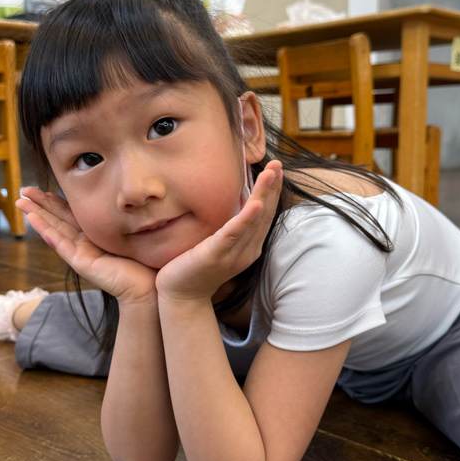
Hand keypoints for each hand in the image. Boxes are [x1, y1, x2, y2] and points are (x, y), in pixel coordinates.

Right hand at [16, 188, 157, 305]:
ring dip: (36, 215)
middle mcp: (85, 243)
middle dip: (40, 204)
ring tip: (20, 202)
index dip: (56, 201)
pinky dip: (44, 229)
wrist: (150, 287)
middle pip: (57, 219)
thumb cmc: (145, 262)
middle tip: (23, 190)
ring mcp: (80, 253)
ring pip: (53, 229)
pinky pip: (59, 243)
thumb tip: (127, 198)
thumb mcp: (130, 233)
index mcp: (95, 235)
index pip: (71, 214)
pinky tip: (32, 218)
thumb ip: (122, 219)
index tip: (43, 189)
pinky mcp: (81, 262)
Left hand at [155, 161, 282, 302]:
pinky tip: (255, 204)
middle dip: (272, 187)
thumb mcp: (217, 243)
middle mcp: (247, 250)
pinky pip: (233, 234)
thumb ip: (228, 227)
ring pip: (253, 220)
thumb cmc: (195, 267)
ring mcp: (234, 254)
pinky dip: (246, 219)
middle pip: (264, 214)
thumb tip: (233, 203)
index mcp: (249, 246)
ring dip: (264, 194)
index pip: (264, 214)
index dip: (271, 191)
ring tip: (272, 173)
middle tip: (279, 164)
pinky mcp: (217, 256)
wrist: (180, 297)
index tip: (276, 170)